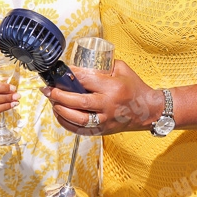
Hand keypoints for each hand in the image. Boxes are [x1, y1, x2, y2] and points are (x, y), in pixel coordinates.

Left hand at [42, 59, 162, 135]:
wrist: (148, 111)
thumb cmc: (135, 88)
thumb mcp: (122, 69)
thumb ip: (103, 66)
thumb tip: (81, 65)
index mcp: (113, 87)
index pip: (86, 80)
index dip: (70, 75)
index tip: (59, 71)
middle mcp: (108, 105)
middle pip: (78, 101)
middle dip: (59, 95)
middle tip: (48, 89)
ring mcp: (105, 120)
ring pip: (77, 118)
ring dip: (61, 110)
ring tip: (52, 102)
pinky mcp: (103, 130)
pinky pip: (80, 130)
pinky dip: (67, 123)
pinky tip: (59, 115)